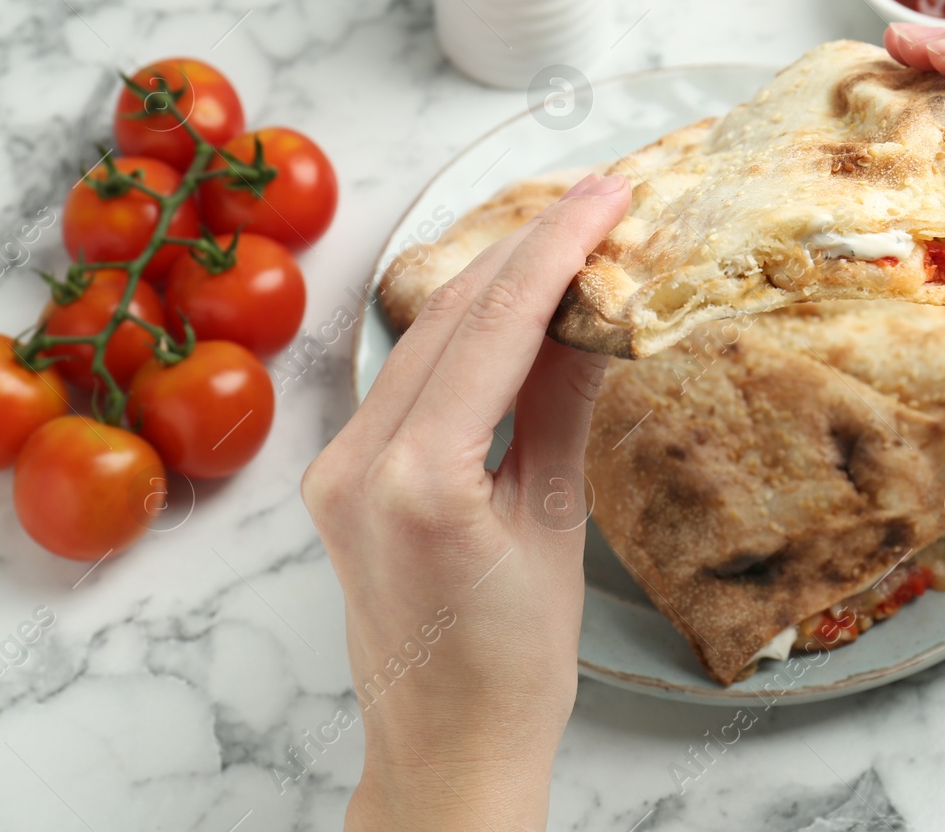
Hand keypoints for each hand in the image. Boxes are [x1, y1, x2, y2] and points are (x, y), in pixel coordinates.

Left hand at [301, 173, 629, 831]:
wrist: (444, 750)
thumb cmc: (510, 668)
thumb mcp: (555, 526)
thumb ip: (563, 405)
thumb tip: (594, 312)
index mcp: (415, 481)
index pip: (493, 325)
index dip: (557, 247)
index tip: (607, 195)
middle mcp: (355, 462)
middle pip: (450, 316)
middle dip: (528, 248)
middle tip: (598, 201)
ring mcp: (337, 467)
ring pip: (424, 337)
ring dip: (497, 281)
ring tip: (569, 238)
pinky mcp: (342, 474)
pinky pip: (409, 376)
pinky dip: (466, 333)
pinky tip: (516, 306)